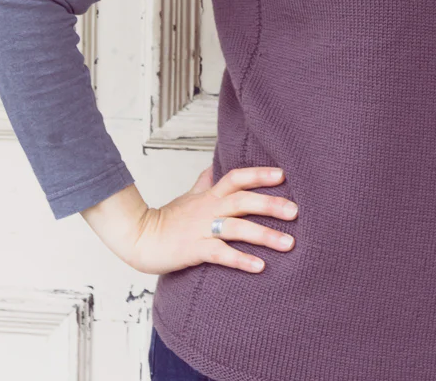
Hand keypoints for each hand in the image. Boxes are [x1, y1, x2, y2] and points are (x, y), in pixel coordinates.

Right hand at [127, 164, 298, 275]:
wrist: (138, 237)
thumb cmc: (167, 218)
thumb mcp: (188, 196)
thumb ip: (205, 183)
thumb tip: (214, 168)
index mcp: (209, 195)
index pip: (237, 177)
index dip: (259, 174)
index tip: (283, 175)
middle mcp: (208, 208)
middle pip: (243, 200)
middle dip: (271, 204)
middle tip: (297, 212)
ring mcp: (201, 228)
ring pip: (237, 227)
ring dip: (265, 235)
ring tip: (289, 243)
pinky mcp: (194, 250)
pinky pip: (220, 254)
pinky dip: (240, 259)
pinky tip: (260, 266)